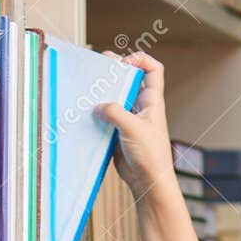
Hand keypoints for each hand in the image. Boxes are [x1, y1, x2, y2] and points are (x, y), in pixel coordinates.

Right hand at [95, 52, 176, 201]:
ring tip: (89, 86)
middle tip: (99, 67)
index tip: (124, 63)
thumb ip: (115, 113)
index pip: (153, 70)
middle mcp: (140, 107)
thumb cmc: (151, 155)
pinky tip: (86, 111)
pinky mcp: (117, 132)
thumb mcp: (133, 128)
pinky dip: (97, 112)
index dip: (140, 60)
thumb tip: (99, 106)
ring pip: (115, 98)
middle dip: (116, 71)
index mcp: (152, 101)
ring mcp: (128, 119)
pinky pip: (106, 117)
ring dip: (103, 92)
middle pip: (130, 80)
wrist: (147, 180)